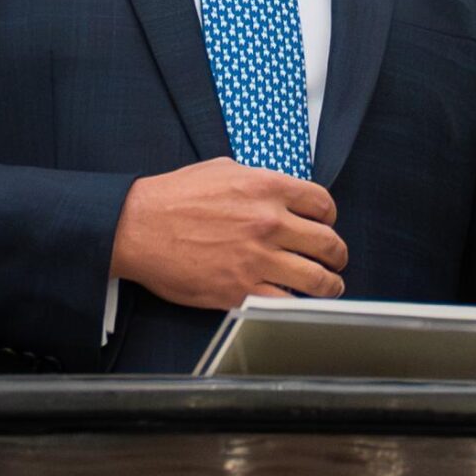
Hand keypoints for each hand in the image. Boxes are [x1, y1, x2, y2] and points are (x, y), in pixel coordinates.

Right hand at [109, 159, 347, 309]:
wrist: (138, 227)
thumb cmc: (174, 197)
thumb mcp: (224, 170)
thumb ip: (259, 181)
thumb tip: (279, 192)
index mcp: (268, 189)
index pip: (322, 204)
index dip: (330, 217)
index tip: (327, 225)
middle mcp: (269, 223)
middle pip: (328, 243)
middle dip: (337, 255)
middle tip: (336, 261)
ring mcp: (257, 258)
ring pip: (316, 278)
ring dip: (329, 285)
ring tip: (330, 287)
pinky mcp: (240, 289)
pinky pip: (285, 303)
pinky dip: (297, 305)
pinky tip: (296, 303)